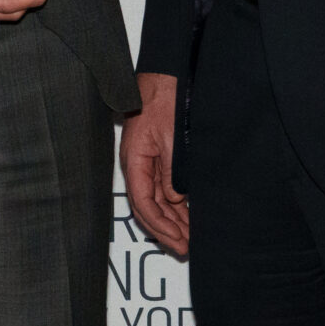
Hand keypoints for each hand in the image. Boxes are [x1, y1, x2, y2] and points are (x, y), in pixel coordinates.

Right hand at [122, 72, 188, 257]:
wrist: (166, 77)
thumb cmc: (163, 100)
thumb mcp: (171, 138)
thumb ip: (171, 171)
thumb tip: (174, 198)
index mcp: (134, 160)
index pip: (142, 202)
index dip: (159, 225)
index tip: (177, 239)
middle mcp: (138, 166)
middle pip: (148, 208)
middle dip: (166, 230)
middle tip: (185, 248)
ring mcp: (148, 164)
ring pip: (157, 202)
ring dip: (173, 221)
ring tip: (190, 238)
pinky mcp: (159, 160)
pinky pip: (165, 190)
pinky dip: (177, 206)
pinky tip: (189, 217)